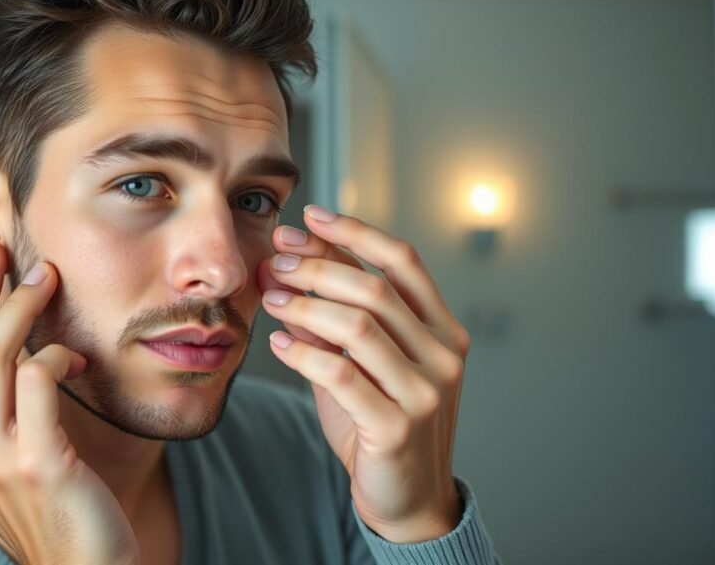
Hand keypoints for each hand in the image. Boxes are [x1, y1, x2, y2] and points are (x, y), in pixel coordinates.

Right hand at [0, 242, 139, 564]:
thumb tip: (31, 364)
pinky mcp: (36, 462)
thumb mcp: (29, 466)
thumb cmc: (71, 519)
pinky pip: (38, 381)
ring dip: (21, 308)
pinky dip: (56, 355)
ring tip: (45, 278)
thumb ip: (17, 422)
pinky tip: (76, 356)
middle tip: (5, 250)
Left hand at [257, 206, 468, 542]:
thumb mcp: (362, 361)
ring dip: (305, 306)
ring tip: (270, 300)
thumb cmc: (379, 421)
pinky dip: (303, 353)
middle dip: (317, 268)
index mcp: (443, 329)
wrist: (405, 498)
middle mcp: (444, 354)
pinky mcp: (397, 426)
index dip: (355, 233)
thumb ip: (338, 314)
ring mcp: (426, 391)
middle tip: (275, 261)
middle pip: (375, 288)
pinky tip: (278, 343)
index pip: (403, 261)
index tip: (310, 216)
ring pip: (358, 326)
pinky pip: (341, 374)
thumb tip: (292, 259)